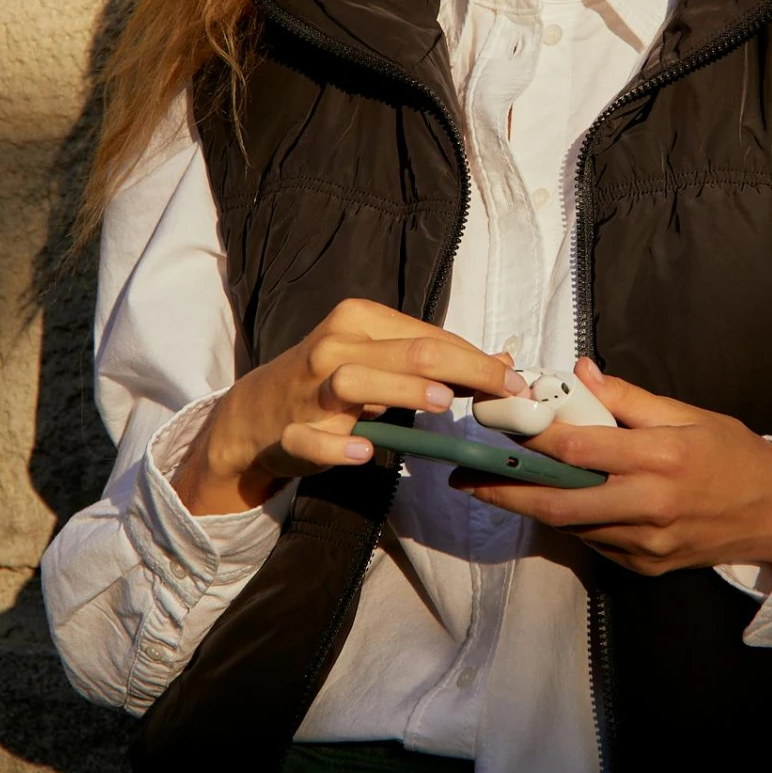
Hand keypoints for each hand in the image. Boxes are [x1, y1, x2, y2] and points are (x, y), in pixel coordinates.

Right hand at [173, 298, 525, 515]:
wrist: (255, 414)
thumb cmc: (329, 382)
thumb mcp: (381, 361)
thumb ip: (436, 361)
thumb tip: (502, 363)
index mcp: (358, 321)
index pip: (427, 335)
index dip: (476, 359)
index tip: (516, 383)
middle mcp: (334, 347)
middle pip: (404, 352)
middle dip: (462, 369)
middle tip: (504, 391)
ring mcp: (309, 391)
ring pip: (354, 381)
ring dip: (400, 391)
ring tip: (444, 404)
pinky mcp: (290, 432)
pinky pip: (310, 438)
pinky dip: (336, 445)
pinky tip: (364, 451)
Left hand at [451, 359, 771, 576]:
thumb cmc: (734, 455)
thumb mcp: (689, 414)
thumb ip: (629, 398)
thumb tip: (581, 373)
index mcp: (660, 458)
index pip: (577, 450)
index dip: (532, 440)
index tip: (499, 429)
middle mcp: (648, 505)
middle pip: (557, 503)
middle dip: (504, 493)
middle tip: (465, 479)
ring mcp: (645, 543)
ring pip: (571, 525)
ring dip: (532, 508)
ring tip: (496, 488)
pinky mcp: (645, 565)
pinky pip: (594, 542)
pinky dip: (570, 522)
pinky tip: (556, 503)